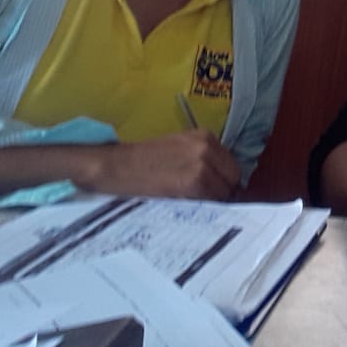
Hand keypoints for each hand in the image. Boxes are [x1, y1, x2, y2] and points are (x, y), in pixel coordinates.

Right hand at [85, 130, 241, 199]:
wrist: (113, 166)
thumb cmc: (141, 161)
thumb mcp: (177, 149)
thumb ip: (201, 159)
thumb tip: (220, 181)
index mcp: (204, 136)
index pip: (230, 165)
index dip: (224, 181)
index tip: (215, 192)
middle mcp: (207, 147)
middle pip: (233, 178)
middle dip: (223, 191)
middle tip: (205, 203)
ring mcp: (202, 164)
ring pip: (224, 192)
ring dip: (214, 202)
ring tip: (193, 207)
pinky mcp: (193, 182)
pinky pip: (211, 201)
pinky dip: (205, 208)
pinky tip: (188, 209)